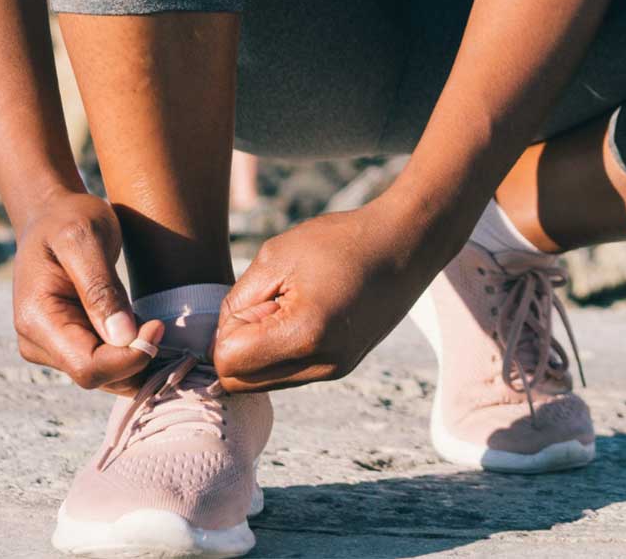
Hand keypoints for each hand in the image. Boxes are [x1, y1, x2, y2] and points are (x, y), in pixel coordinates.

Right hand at [11, 191, 166, 394]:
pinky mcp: (70, 345)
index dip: (130, 358)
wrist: (53, 216)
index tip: (159, 326)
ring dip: (138, 361)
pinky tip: (147, 330)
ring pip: (106, 378)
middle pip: (99, 378)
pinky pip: (107, 366)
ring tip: (158, 326)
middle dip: (138, 360)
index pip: (88, 367)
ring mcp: (52, 347)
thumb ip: (101, 289)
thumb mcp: (85, 239)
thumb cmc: (69, 220)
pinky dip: (132, 355)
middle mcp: (38, 342)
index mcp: (36, 319)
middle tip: (164, 325)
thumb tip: (123, 337)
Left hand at [214, 199, 465, 391]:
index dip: (225, 330)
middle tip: (264, 305)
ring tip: (287, 308)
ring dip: (259, 352)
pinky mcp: (342, 367)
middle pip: (241, 383)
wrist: (405, 245)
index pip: (228, 361)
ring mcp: (335, 370)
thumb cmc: (341, 242)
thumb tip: (220, 340)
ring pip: (263, 383)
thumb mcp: (275, 257)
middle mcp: (322, 364)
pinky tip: (302, 316)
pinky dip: (280, 352)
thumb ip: (238, 302)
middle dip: (237, 348)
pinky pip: (289, 374)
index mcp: (304, 335)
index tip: (254, 298)